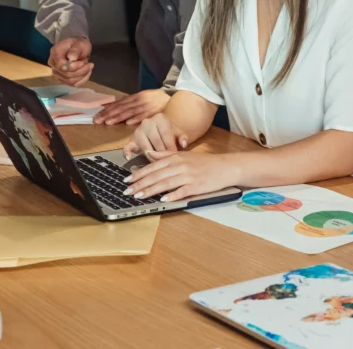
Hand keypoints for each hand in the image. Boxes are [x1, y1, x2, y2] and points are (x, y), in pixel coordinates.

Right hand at [49, 37, 92, 86]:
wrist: (78, 48)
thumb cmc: (78, 44)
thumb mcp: (79, 43)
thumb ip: (75, 50)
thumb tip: (71, 58)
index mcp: (55, 53)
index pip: (61, 66)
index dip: (73, 67)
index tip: (83, 62)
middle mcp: (53, 64)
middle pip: (66, 74)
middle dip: (81, 71)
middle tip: (90, 65)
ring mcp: (57, 72)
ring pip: (70, 81)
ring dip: (82, 76)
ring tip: (89, 68)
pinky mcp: (62, 78)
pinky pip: (72, 84)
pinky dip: (82, 80)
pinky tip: (87, 73)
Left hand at [94, 88, 171, 124]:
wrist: (171, 97)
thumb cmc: (154, 99)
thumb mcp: (140, 97)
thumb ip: (128, 102)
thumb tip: (112, 104)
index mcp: (135, 97)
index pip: (118, 103)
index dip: (107, 110)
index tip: (97, 116)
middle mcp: (139, 100)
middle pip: (121, 108)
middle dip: (109, 114)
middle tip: (98, 120)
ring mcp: (146, 106)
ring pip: (130, 112)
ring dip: (119, 117)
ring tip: (109, 122)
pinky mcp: (154, 112)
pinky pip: (144, 115)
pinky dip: (136, 119)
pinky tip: (129, 123)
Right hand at [123, 114, 188, 158]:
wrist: (158, 130)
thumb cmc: (169, 133)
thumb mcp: (178, 133)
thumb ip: (183, 138)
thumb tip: (184, 144)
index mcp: (160, 118)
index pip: (166, 135)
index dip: (171, 147)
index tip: (175, 156)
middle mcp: (147, 122)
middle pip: (155, 141)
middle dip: (162, 154)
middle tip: (167, 163)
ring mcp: (138, 131)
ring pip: (145, 146)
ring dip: (152, 157)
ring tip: (158, 164)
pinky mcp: (131, 140)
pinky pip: (127, 146)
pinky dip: (127, 152)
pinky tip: (129, 158)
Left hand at [123, 151, 237, 202]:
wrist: (225, 167)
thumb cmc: (205, 162)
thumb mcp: (184, 155)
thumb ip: (165, 154)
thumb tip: (148, 153)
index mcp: (176, 158)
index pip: (153, 166)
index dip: (139, 174)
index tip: (127, 180)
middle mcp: (180, 165)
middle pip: (157, 175)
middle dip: (140, 184)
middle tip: (127, 191)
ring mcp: (188, 176)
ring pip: (166, 183)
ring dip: (151, 190)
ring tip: (139, 196)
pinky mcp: (196, 186)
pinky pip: (182, 191)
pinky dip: (172, 195)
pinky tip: (163, 199)